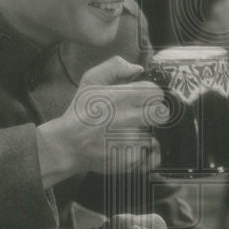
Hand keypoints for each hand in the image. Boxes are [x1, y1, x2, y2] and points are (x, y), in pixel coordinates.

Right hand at [40, 56, 165, 175]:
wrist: (68, 145)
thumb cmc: (81, 111)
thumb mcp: (90, 80)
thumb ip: (114, 67)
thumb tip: (138, 68)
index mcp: (120, 98)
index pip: (155, 92)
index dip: (152, 95)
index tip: (143, 99)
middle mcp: (127, 119)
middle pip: (161, 114)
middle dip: (155, 114)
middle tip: (142, 116)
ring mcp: (130, 142)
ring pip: (155, 135)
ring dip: (146, 134)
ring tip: (129, 133)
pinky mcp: (130, 161)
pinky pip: (152, 156)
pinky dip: (146, 154)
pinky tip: (132, 148)